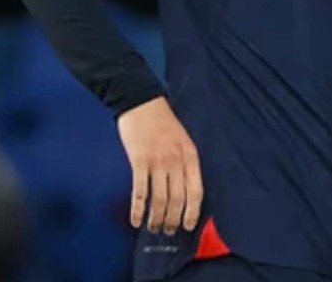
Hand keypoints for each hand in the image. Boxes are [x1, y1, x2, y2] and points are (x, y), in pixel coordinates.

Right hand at [117, 96, 202, 234]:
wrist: (141, 102)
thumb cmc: (162, 122)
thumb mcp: (182, 140)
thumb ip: (185, 162)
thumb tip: (184, 189)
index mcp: (190, 155)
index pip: (196, 191)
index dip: (192, 212)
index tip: (187, 225)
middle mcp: (176, 160)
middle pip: (177, 199)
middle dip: (173, 219)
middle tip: (168, 230)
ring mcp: (157, 161)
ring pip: (159, 199)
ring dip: (156, 218)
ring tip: (154, 227)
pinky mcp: (139, 161)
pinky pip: (139, 191)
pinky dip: (137, 208)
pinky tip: (136, 219)